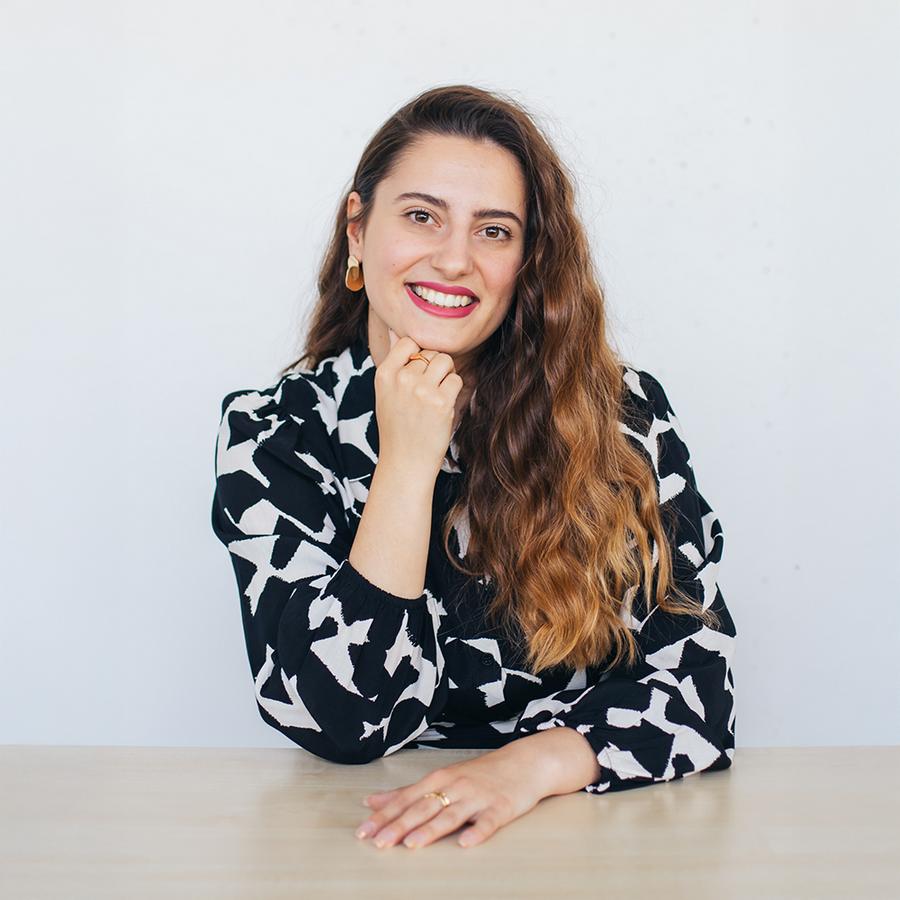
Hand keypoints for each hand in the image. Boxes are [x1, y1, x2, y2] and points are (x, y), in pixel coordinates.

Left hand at [353, 741, 552, 849]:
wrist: (524, 762)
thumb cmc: (480, 773)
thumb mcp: (442, 778)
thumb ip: (407, 793)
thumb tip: (371, 802)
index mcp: (439, 779)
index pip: (406, 799)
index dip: (384, 816)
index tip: (363, 832)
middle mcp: (455, 786)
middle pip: (424, 808)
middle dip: (399, 826)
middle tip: (379, 842)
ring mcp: (478, 797)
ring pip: (451, 814)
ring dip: (431, 830)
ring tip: (412, 844)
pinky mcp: (500, 808)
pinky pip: (488, 822)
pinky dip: (477, 832)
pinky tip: (466, 843)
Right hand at [373, 327, 463, 475]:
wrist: (405, 462)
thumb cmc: (397, 427)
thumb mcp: (385, 392)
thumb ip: (392, 361)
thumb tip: (394, 330)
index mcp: (384, 374)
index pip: (408, 341)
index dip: (418, 355)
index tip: (417, 374)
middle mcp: (401, 378)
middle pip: (430, 352)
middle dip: (434, 368)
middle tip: (427, 393)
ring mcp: (421, 390)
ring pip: (446, 361)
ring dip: (446, 376)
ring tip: (436, 396)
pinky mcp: (441, 402)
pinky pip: (456, 380)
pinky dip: (454, 392)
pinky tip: (442, 407)